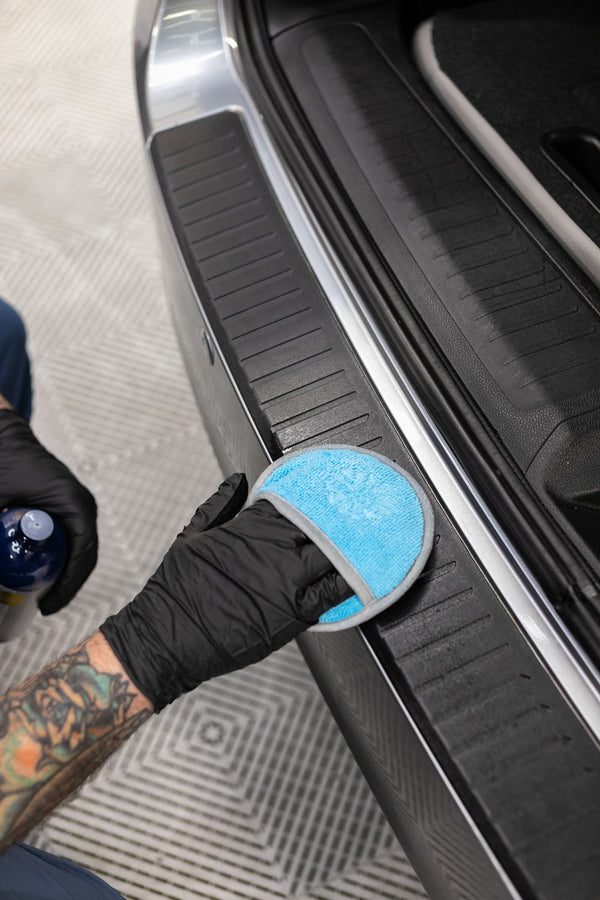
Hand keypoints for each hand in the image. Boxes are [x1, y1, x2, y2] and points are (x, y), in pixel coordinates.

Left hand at [0, 409, 97, 613]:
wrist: (2, 435)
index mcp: (73, 503)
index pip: (84, 552)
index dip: (69, 584)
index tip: (48, 605)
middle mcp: (82, 504)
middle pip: (85, 555)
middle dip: (67, 585)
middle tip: (41, 607)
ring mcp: (77, 504)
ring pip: (80, 548)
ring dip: (65, 572)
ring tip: (42, 595)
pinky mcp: (67, 505)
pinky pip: (73, 538)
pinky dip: (62, 557)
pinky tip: (43, 572)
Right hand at [100, 473, 349, 709]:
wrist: (167, 638)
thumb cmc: (175, 591)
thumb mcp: (193, 536)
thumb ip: (219, 504)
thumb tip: (237, 480)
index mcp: (250, 525)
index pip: (295, 500)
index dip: (316, 497)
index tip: (332, 494)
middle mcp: (273, 548)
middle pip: (322, 524)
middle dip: (340, 519)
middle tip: (364, 512)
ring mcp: (286, 579)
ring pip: (333, 553)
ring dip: (352, 547)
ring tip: (372, 538)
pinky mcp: (293, 613)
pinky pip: (333, 593)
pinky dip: (352, 583)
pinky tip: (368, 576)